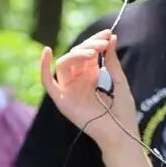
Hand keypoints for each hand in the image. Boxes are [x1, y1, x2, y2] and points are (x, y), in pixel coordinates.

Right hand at [41, 30, 137, 149]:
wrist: (120, 132)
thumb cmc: (122, 110)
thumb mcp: (119, 80)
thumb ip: (112, 60)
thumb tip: (112, 37)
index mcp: (91, 74)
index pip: (88, 52)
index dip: (96, 40)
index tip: (109, 33)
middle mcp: (78, 80)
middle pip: (76, 55)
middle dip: (90, 45)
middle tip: (103, 43)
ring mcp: (69, 89)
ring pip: (64, 64)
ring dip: (77, 54)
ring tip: (94, 52)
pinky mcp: (62, 100)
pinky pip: (47, 82)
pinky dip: (43, 67)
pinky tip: (46, 52)